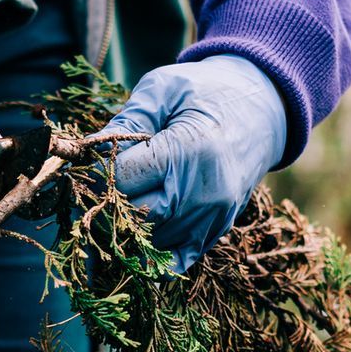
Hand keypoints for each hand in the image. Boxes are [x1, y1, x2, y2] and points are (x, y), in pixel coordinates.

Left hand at [97, 55, 287, 271]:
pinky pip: (175, 262)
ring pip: (149, 243)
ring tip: (116, 204)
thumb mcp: (164, 89)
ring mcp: (213, 217)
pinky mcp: (217, 230)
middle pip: (134, 216)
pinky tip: (132, 243)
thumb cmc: (206, 92)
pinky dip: (149, 259)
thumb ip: (127, 121)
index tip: (91, 161)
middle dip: (107, 203)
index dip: (98, 172)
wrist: (263, 108)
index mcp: (188, 151)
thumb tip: (87, 152)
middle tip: (99, 186)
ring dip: (124, 229)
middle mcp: (203, 192)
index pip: (122, 179)